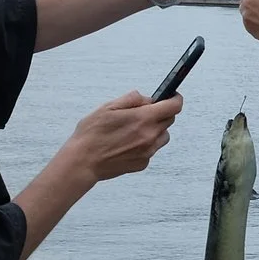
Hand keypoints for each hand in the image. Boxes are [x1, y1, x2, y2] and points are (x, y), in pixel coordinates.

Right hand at [62, 91, 181, 181]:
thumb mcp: (108, 107)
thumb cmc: (91, 134)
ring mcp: (148, 152)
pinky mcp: (143, 163)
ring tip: (134, 129)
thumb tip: (147, 98)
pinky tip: (127, 143)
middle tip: (144, 112)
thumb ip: (131, 99)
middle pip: (169, 120)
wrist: (83, 162)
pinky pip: (152, 149)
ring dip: (155, 129)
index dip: (175, 98)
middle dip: (161, 113)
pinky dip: (145, 144)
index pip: (174, 106)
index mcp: (143, 119)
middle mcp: (150, 136)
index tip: (172, 95)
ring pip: (163, 136)